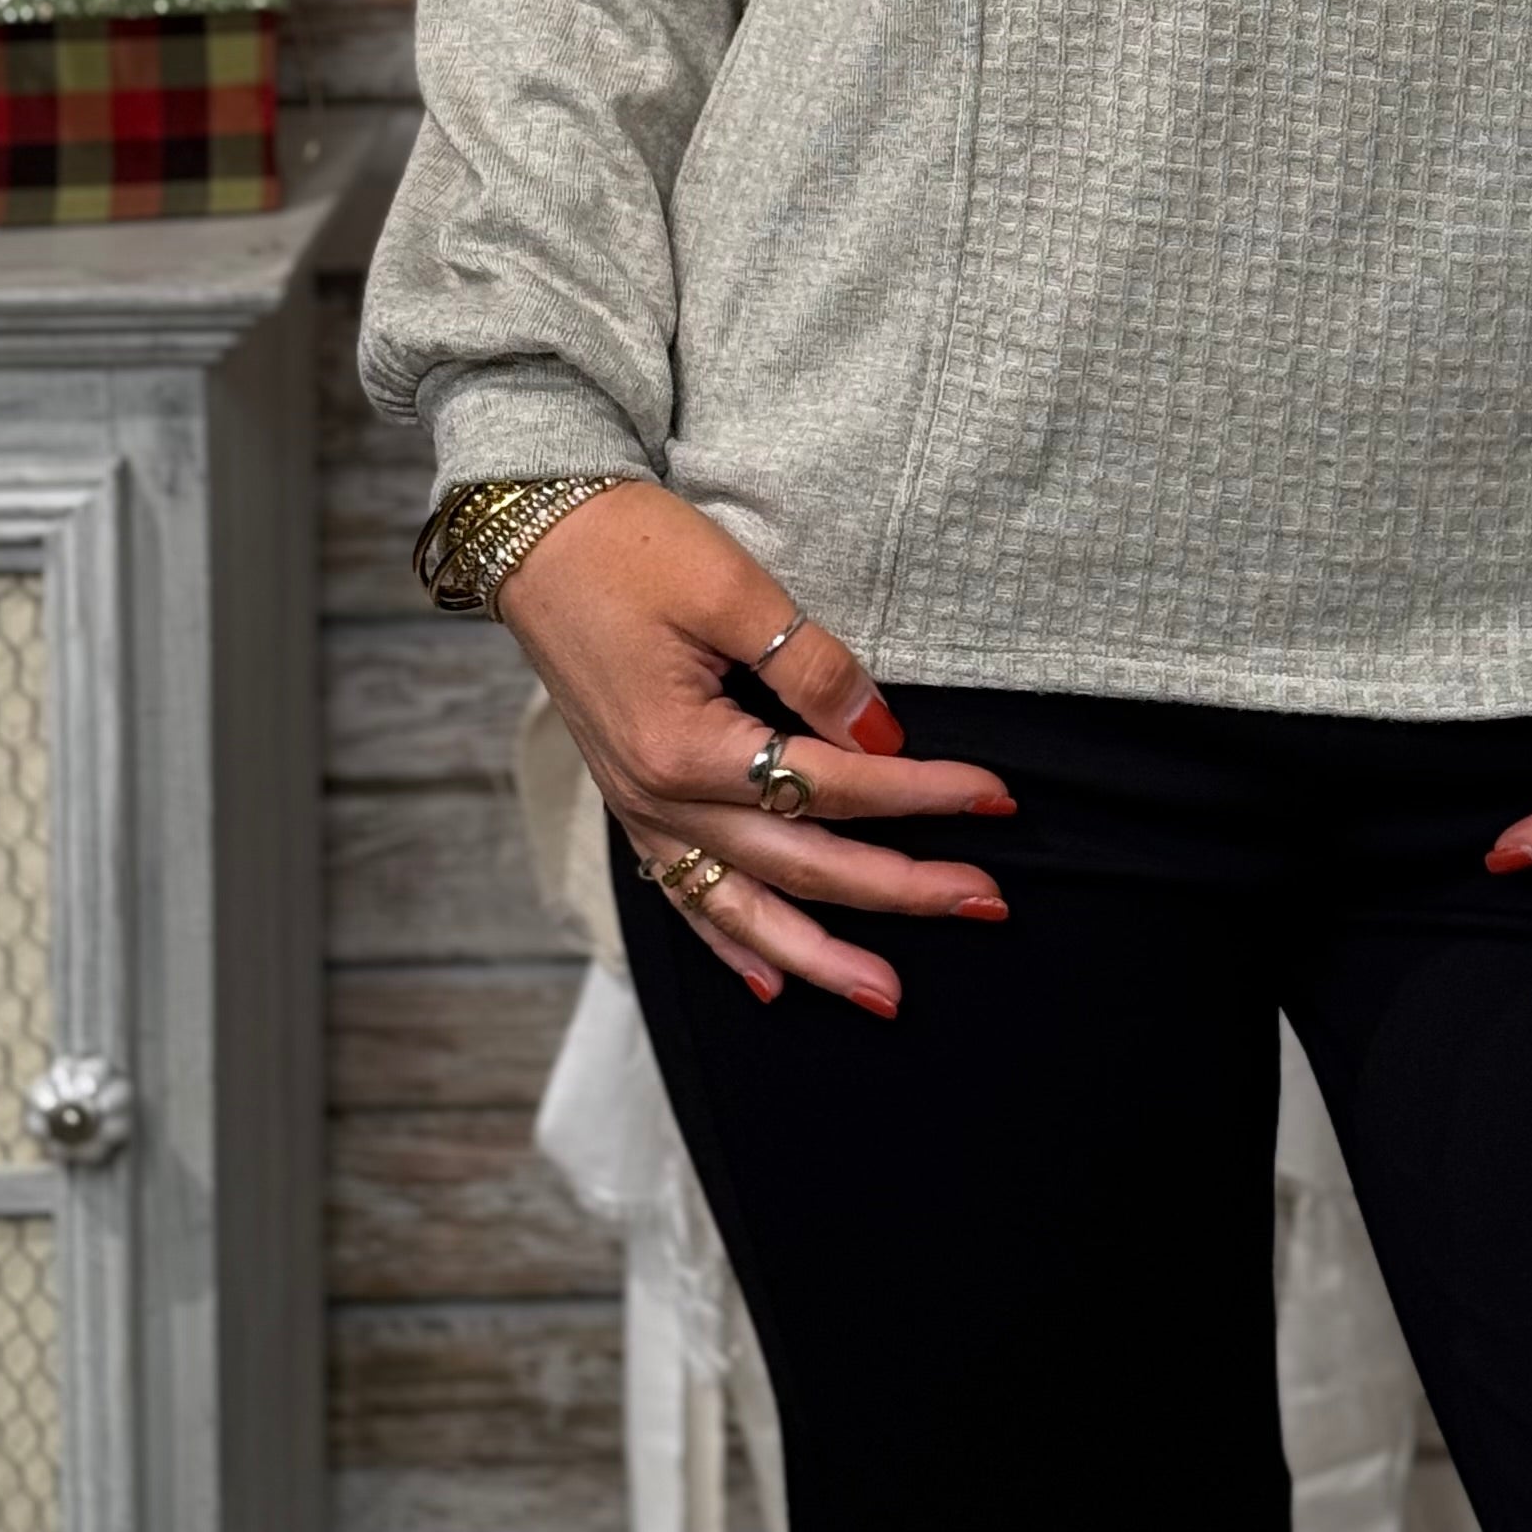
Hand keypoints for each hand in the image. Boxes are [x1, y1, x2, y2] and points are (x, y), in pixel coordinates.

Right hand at [494, 481, 1017, 1016]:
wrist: (535, 536)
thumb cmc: (633, 549)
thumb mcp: (733, 588)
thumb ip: (812, 667)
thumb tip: (882, 736)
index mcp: (688, 749)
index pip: (834, 787)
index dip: (922, 793)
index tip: (996, 797)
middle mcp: (662, 799)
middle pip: (803, 864)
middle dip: (900, 889)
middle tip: (986, 902)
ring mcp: (643, 810)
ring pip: (743, 909)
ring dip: (820, 956)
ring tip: (887, 994)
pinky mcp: (633, 802)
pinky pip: (685, 898)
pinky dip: (731, 945)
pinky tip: (773, 983)